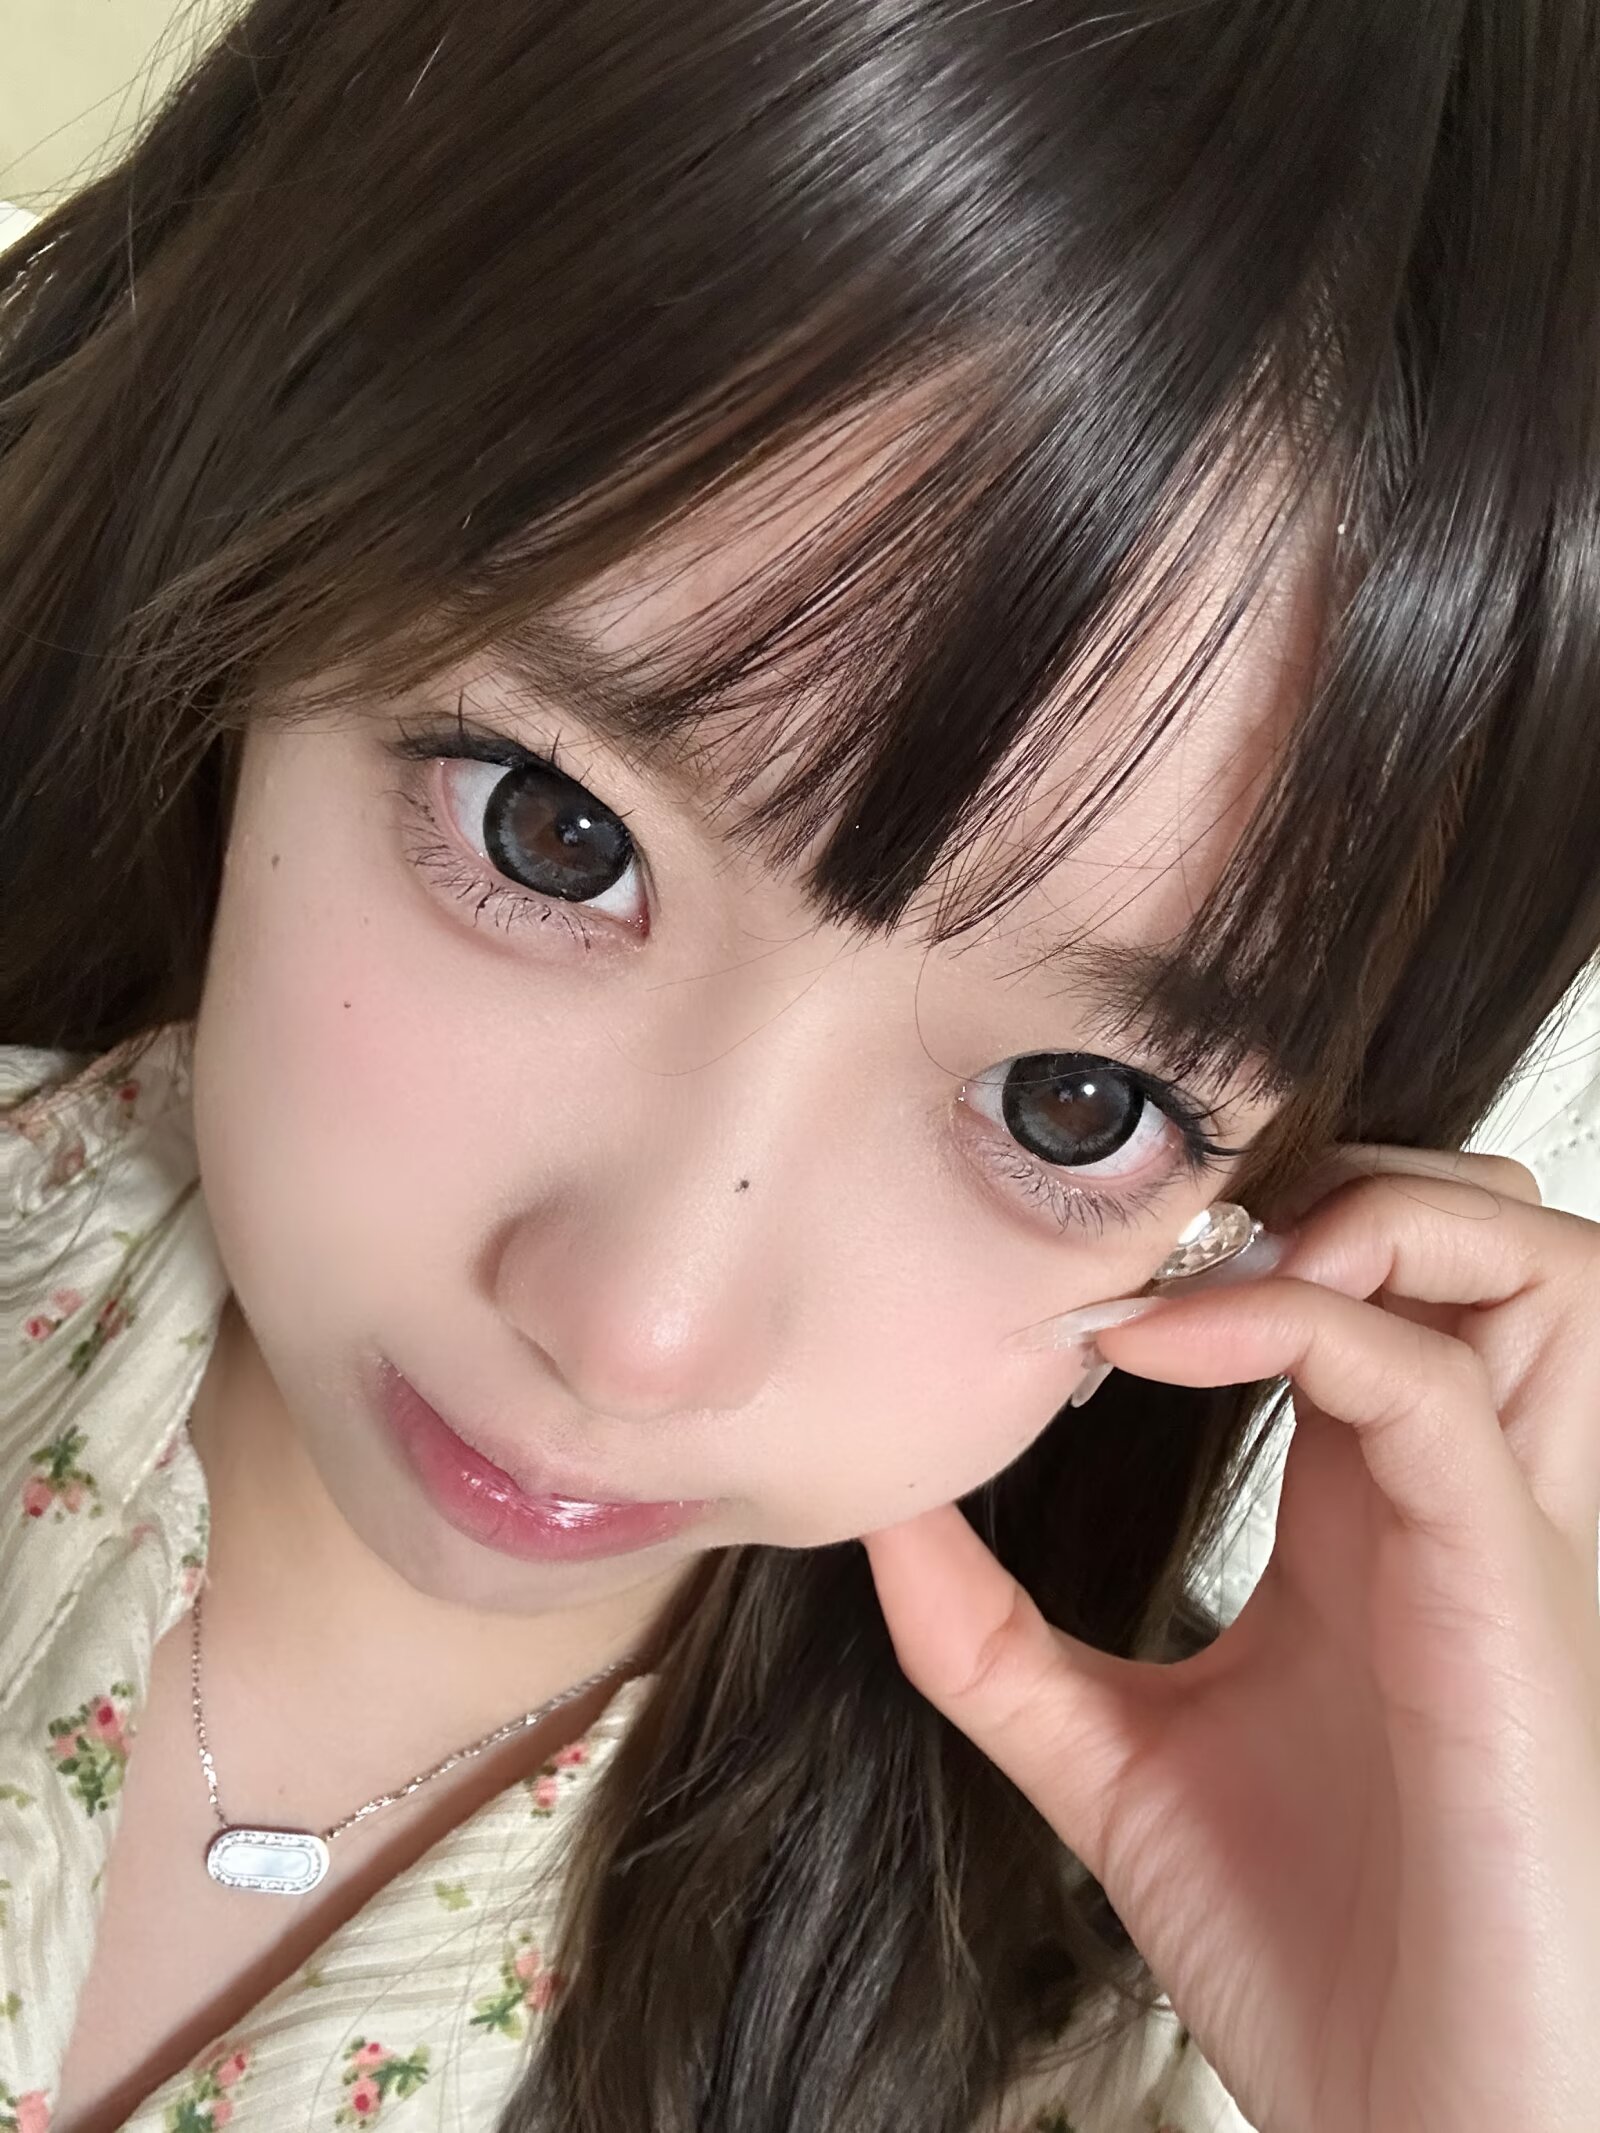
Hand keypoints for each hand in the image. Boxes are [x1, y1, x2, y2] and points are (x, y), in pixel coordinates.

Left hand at [864, 1149, 1599, 2132]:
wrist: (1428, 2130)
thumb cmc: (1305, 1949)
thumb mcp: (1104, 1757)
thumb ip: (989, 1635)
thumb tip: (871, 1511)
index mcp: (1373, 1513)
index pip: (1356, 1287)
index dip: (1224, 1234)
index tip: (1057, 1273)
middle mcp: (1455, 1495)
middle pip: (1479, 1232)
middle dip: (1338, 1174)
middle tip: (1166, 1233)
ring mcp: (1500, 1532)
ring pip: (1522, 1260)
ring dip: (1365, 1211)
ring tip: (1196, 1269)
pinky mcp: (1510, 1591)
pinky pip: (1428, 1385)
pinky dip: (1297, 1321)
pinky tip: (1156, 1346)